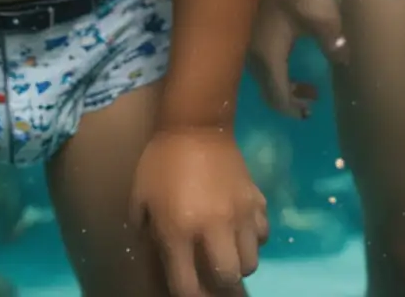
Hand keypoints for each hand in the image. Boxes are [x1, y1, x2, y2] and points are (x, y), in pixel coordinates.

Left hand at [132, 128, 268, 296]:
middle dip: (219, 281)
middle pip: (228, 276)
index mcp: (179, 230)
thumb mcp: (140, 199)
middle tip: (211, 271)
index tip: (188, 290)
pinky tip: (240, 227)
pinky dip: (254, 236)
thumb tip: (158, 251)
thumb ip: (146, 232)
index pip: (188, 285)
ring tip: (227, 250)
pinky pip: (264, 232)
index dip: (188, 295)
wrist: (196, 124)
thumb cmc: (161, 161)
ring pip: (251, 259)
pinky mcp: (256, 197)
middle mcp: (213, 226)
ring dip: (239, 260)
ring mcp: (240, 212)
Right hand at [247, 0, 345, 117]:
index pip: (278, 97)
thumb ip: (333, 41)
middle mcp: (249, 55)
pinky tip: (286, 48)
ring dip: (280, 79)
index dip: (294, 108)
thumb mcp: (321, 12)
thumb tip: (345, 61)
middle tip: (310, 95)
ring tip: (302, 76)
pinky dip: (273, 64)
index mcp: (268, 58)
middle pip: (266, 88)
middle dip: (288, 96)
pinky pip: (257, 57)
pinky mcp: (243, 24)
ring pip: (260, 72)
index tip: (310, 109)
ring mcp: (242, 39)